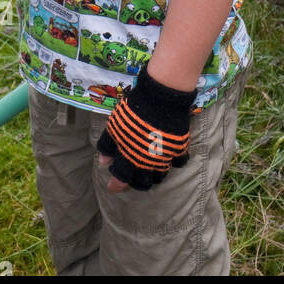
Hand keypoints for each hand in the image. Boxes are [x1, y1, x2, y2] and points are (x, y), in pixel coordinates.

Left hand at [96, 62, 197, 192]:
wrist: (161, 97)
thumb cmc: (134, 110)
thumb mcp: (115, 125)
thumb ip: (107, 145)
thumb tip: (103, 163)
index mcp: (130, 157)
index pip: (121, 179)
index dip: (116, 185)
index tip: (112, 187)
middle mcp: (148, 162)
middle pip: (143, 183)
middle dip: (135, 183)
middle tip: (132, 178)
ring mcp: (165, 156)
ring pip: (160, 177)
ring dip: (153, 176)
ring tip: (148, 170)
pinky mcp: (179, 148)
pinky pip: (178, 163)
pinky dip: (172, 163)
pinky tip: (167, 158)